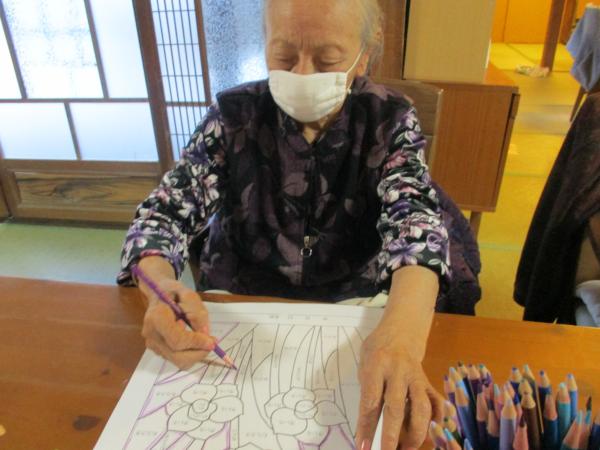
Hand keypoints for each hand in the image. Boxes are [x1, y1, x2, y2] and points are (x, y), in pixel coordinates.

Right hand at [141, 278, 215, 369]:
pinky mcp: (157, 349)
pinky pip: (176, 358)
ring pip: (178, 360)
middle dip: (198, 353)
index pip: (177, 340)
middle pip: (177, 356)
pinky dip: (189, 352)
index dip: (196, 343)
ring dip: (195, 353)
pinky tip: (191, 338)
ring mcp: (152, 344)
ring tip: (201, 338)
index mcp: (156, 318)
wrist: (158, 294)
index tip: (212, 341)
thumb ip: (198, 314)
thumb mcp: (189, 295)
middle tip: (212, 343)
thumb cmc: (174, 293)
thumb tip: (205, 335)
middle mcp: (151, 334)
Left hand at [354, 326, 442, 449]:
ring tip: (407, 448)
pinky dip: (437, 419)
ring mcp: (416, 377)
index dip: (367, 427)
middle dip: (391, 435)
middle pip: (395, 407)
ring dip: (416, 433)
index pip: (370, 401)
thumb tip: (368, 429)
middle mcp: (397, 372)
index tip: (362, 447)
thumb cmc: (376, 351)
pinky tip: (432, 432)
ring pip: (421, 408)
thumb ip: (367, 392)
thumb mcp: (363, 364)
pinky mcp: (428, 382)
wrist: (401, 332)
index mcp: (376, 366)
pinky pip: (436, 402)